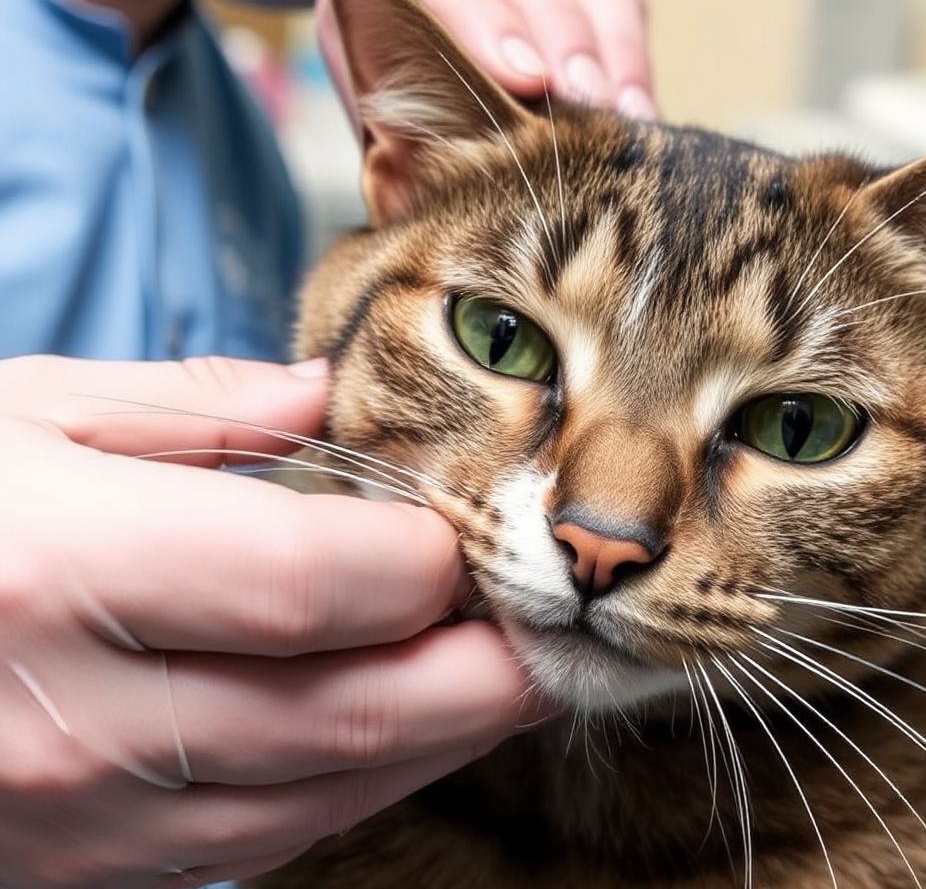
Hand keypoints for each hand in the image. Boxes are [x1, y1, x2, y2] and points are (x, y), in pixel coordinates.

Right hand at [0, 355, 539, 888]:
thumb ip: (195, 413)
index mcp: (65, 571)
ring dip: (444, 735)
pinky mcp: (88, 868)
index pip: (323, 587)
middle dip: (487, 669)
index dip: (433, 560)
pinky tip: (394, 725)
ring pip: (331, 794)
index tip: (477, 526)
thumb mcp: (21, 414)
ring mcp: (85, 817)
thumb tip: (329, 401)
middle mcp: (84, 719)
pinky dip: (358, 781)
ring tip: (504, 669)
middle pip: (359, 712)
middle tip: (554, 618)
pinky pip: (269, 836)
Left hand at [317, 0, 655, 120]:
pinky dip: (635, 52)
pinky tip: (641, 111)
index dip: (482, 19)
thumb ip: (390, 128)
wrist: (417, 66)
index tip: (525, 80)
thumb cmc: (395, 94)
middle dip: (563, 30)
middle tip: (588, 99)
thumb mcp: (377, 107)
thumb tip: (415, 186)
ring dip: (614, 45)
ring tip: (628, 117)